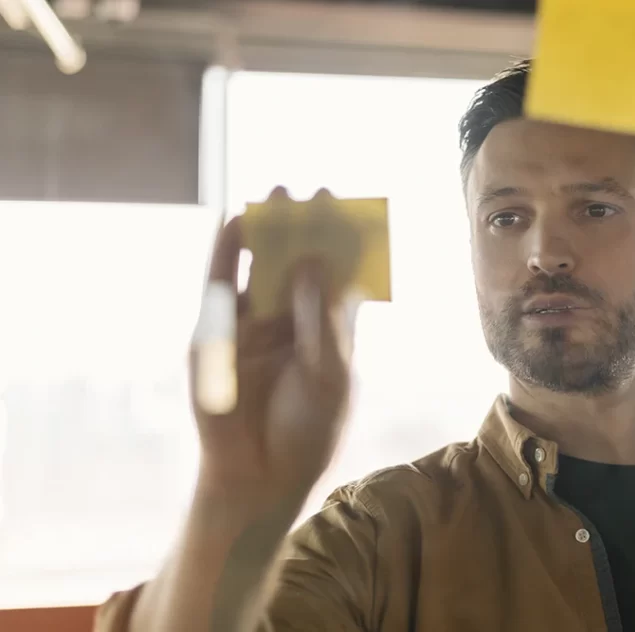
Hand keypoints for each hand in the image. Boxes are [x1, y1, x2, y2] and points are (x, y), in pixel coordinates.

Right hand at [189, 212, 357, 516]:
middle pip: (299, 264)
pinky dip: (225, 253)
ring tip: (275, 195)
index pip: (338, 277)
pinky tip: (234, 221)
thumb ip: (321, 319)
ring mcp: (255, 325)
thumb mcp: (330, 373)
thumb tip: (310, 261)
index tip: (352, 209)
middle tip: (314, 191)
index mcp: (330, 330)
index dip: (344, 244)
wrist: (261, 475)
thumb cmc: (308, 429)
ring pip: (261, 268)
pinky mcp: (219, 334)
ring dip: (267, 232)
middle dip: (306, 228)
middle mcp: (293, 321)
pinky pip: (221, 286)